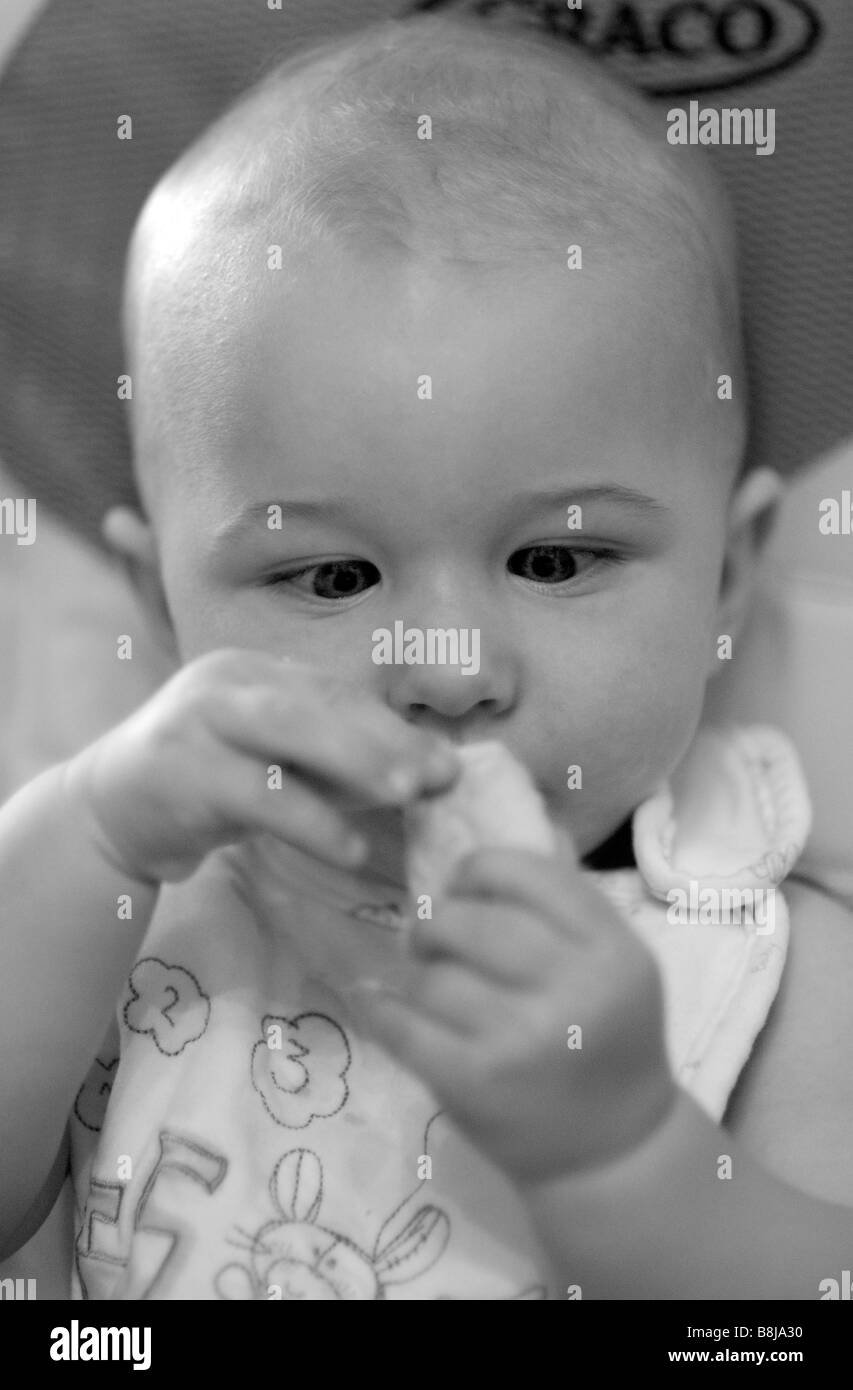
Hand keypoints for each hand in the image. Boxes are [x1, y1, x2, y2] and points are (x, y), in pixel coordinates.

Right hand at [61, 649, 458, 883]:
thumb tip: (430, 777)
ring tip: (407, 796)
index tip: (447, 764)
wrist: (109, 814)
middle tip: (441, 774)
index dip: (395, 727)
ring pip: (285, 729)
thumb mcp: (278, 767)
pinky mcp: (178, 769)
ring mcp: (197, 719)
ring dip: (354, 761)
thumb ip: (343, 767)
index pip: (336, 693)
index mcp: (256, 670)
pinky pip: (255, 793)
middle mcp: (225, 681)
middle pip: (317, 700)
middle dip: (385, 737)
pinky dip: (309, 820)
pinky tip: (350, 848)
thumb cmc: (210, 788)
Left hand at [357, 839, 675, 1183]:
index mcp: (611, 948)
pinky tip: (380, 1003)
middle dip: (439, 922)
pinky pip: (404, 1026)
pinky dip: (384, 1011)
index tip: (463, 883)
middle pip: (471, 920)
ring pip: (435, 975)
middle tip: (434, 936)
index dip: (479, 868)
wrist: (612, 1149)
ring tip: (436, 988)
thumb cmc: (607, 1038)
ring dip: (424, 977)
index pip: (525, 872)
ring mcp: (521, 1039)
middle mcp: (572, 989)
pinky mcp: (474, 1082)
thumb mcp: (614, 960)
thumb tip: (509, 810)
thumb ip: (565, 896)